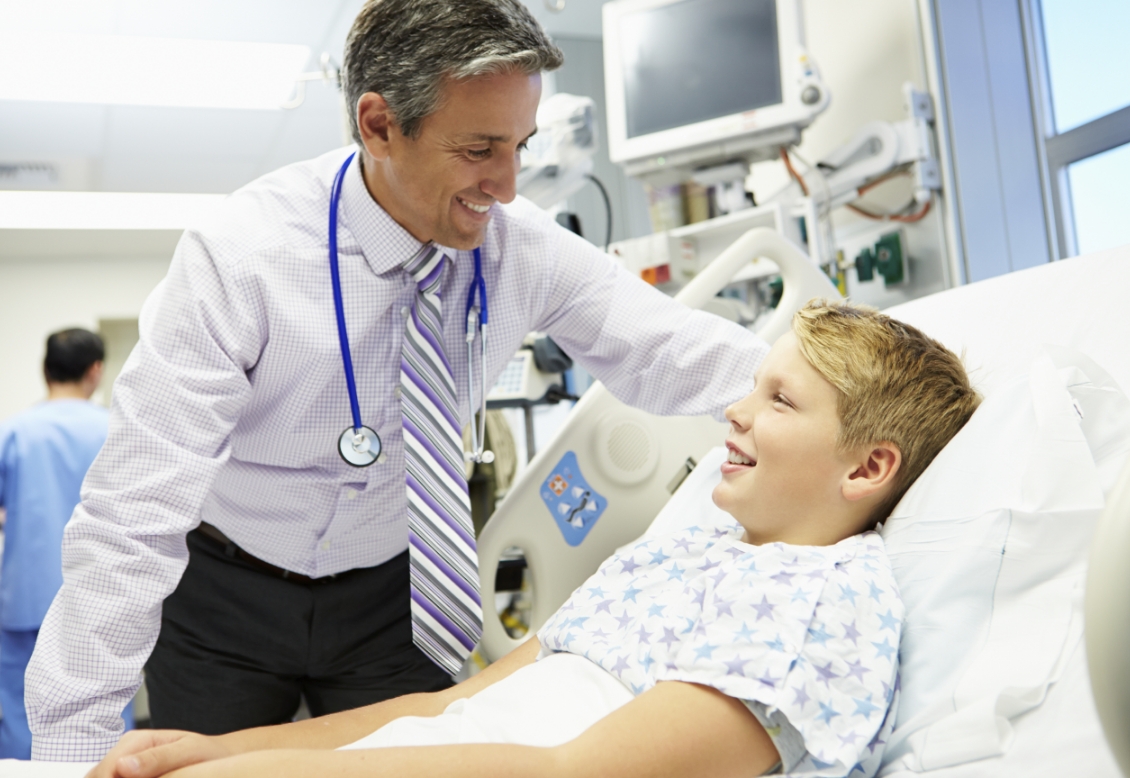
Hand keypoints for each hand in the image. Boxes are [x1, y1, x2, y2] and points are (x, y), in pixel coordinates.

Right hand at [85, 730, 232, 777]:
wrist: (213, 756)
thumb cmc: (203, 753)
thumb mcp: (187, 752)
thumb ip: (157, 758)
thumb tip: (123, 766)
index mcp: (136, 740)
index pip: (107, 770)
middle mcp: (124, 750)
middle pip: (98, 775)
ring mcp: (122, 764)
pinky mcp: (125, 774)